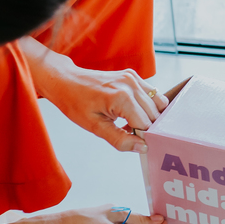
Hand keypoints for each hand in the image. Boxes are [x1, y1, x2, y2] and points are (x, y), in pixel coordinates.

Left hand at [43, 64, 168, 152]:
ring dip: (149, 116)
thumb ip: (120, 140)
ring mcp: (133, 78)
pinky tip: (130, 111)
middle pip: (154, 114)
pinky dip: (147, 105)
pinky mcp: (133, 75)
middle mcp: (131, 85)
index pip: (146, 124)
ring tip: (130, 121)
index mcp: (122, 98)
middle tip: (128, 132)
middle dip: (145, 127)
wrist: (67, 82)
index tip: (131, 140)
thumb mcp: (95, 127)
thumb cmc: (76, 104)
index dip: (140, 136)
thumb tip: (142, 147)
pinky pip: (152, 93)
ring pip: (158, 103)